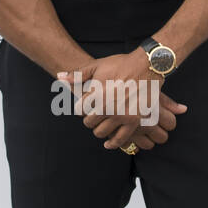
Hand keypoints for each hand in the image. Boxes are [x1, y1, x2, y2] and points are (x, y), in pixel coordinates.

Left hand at [55, 50, 187, 151]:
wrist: (148, 66)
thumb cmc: (122, 64)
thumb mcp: (98, 65)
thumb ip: (78, 74)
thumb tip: (59, 77)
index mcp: (97, 93)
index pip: (79, 110)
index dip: (81, 109)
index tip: (86, 108)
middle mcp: (107, 106)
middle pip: (89, 122)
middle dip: (89, 120)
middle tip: (94, 116)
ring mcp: (121, 115)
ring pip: (101, 132)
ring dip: (99, 130)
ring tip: (102, 125)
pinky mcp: (134, 121)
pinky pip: (120, 139)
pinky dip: (112, 143)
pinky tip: (108, 143)